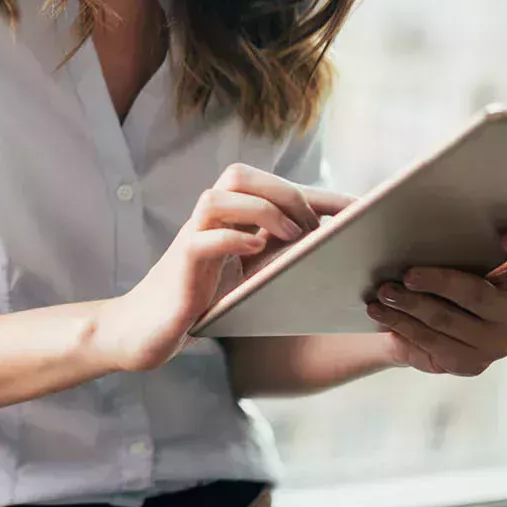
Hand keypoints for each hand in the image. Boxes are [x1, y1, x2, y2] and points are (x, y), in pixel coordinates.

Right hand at [92, 164, 354, 373]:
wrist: (145, 331)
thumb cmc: (202, 304)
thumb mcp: (248, 278)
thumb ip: (277, 259)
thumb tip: (335, 255)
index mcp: (228, 220)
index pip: (273, 187)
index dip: (319, 194)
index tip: (361, 210)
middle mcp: (208, 222)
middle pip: (239, 175)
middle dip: (285, 194)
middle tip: (312, 230)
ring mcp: (191, 240)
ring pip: (217, 197)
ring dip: (260, 210)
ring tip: (288, 236)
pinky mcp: (180, 266)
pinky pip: (203, 239)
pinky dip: (233, 239)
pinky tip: (256, 252)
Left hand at [366, 231, 506, 376]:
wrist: (428, 327)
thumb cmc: (446, 278)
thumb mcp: (456, 256)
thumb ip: (462, 237)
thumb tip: (419, 202)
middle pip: (477, 294)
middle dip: (438, 282)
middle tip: (407, 274)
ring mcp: (497, 343)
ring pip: (446, 319)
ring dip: (409, 304)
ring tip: (383, 291)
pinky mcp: (471, 364)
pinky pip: (431, 342)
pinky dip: (401, 323)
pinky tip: (380, 312)